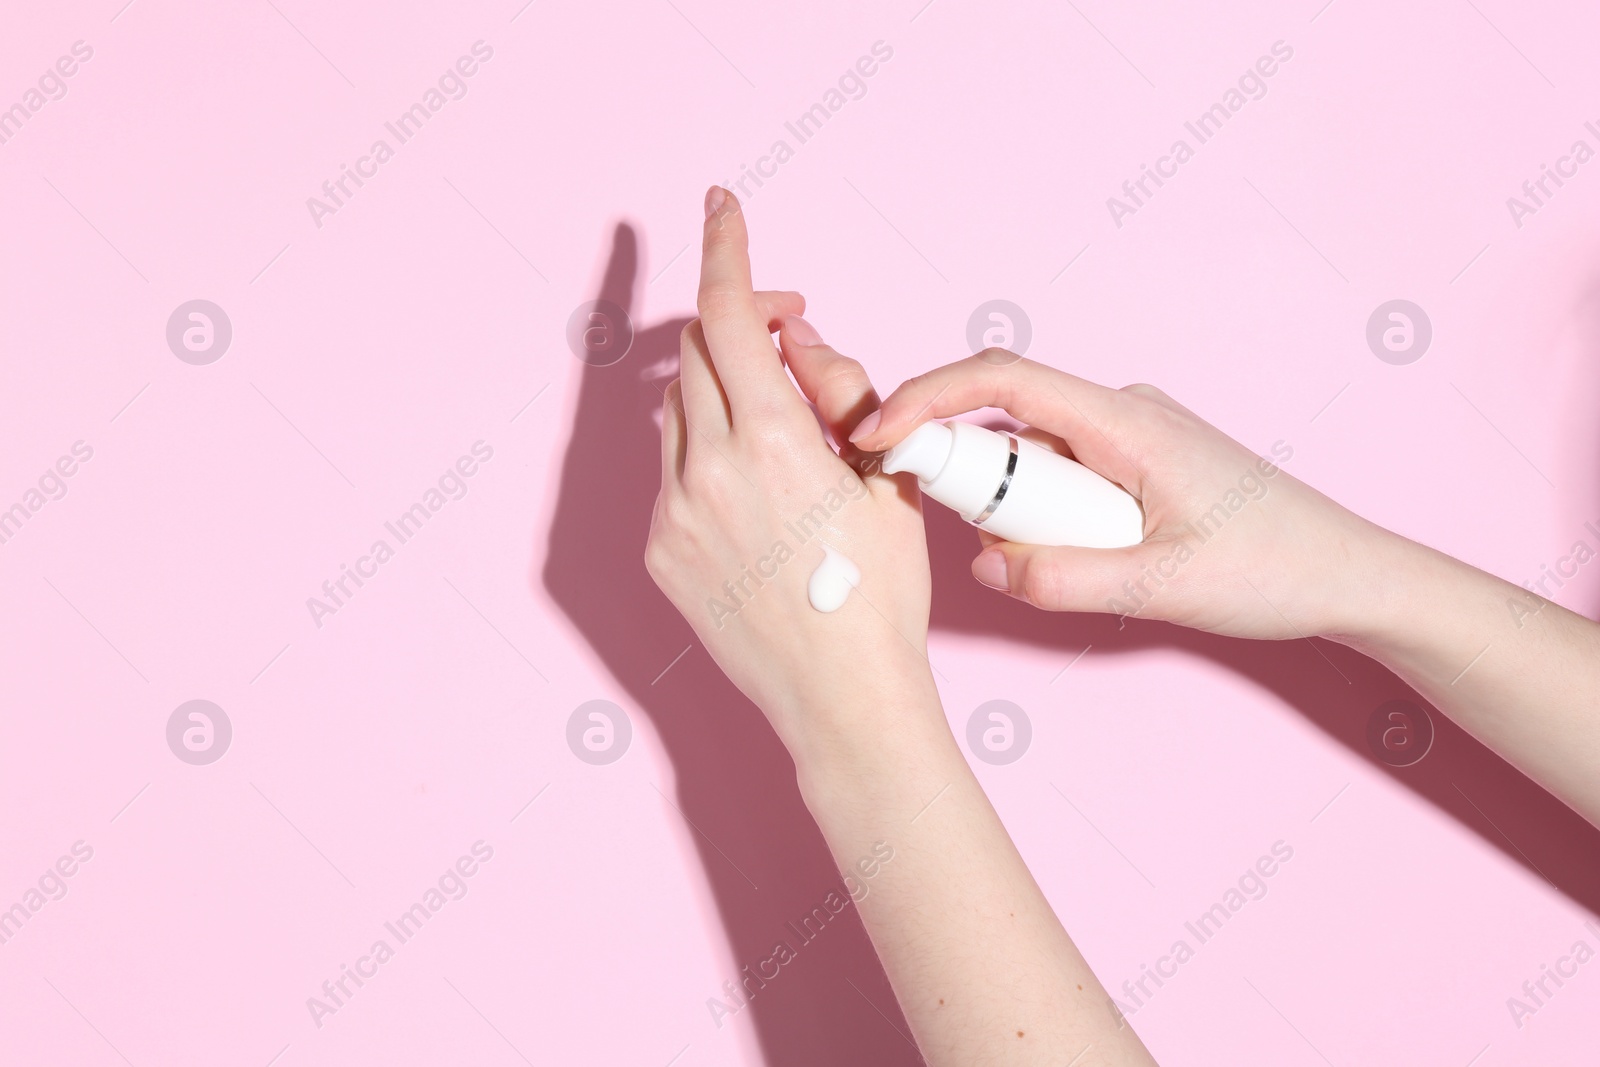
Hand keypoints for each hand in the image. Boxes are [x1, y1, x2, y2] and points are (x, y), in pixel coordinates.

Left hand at [645, 188, 932, 754]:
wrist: (843, 699)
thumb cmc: (880, 593)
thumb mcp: (884, 477)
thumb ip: (839, 391)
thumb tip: (797, 340)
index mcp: (773, 441)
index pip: (730, 313)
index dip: (725, 248)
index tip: (722, 206)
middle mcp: (708, 468)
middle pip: (700, 352)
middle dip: (740, 323)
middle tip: (791, 333)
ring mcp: (675, 513)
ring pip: (679, 409)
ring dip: (722, 390)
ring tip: (780, 427)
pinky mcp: (661, 551)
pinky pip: (672, 471)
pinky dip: (706, 452)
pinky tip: (755, 491)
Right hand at [850, 351, 1403, 641]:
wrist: (1348, 573)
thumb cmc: (1274, 569)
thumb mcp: (1163, 588)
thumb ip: (1064, 580)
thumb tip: (988, 566)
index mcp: (1126, 421)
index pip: (1002, 378)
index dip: (928, 396)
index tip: (878, 434)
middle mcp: (1123, 413)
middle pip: (1010, 424)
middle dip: (982, 484)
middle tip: (1000, 551)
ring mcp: (1131, 436)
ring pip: (1037, 460)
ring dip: (1026, 511)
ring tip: (1091, 569)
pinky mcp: (1137, 463)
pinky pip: (1065, 478)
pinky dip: (1052, 517)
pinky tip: (1099, 562)